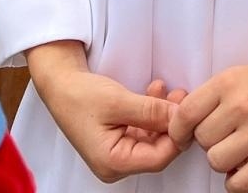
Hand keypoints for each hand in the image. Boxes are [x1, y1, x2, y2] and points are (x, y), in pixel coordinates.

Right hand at [27, 41, 183, 180]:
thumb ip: (152, 111)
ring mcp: (116, 153)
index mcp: (112, 162)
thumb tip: (181, 116)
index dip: (177, 135)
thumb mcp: (119, 101)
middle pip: (157, 149)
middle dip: (171, 122)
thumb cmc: (78, 95)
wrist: (58, 82)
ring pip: (152, 138)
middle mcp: (115, 164)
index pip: (158, 157)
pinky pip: (143, 130)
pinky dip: (151, 113)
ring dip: (163, 114)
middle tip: (183, 98)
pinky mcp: (117, 140)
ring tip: (172, 91)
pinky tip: (156, 93)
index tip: (188, 113)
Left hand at [169, 55, 247, 191]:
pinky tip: (245, 168)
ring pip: (215, 162)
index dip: (179, 130)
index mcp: (229, 83)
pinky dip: (237, 181)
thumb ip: (213, 97)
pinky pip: (237, 184)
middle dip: (209, 142)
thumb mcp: (241, 76)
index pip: (186, 113)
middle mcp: (241, 107)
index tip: (183, 136)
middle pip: (201, 140)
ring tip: (238, 151)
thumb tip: (186, 123)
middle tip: (226, 137)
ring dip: (223, 161)